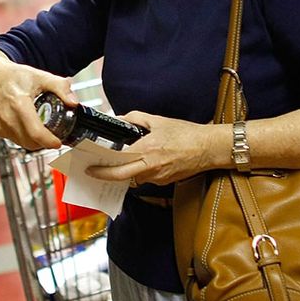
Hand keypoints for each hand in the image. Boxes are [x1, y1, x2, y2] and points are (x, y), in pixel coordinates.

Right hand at [0, 51, 76, 150]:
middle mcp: (7, 116)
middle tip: (53, 136)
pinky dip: (23, 137)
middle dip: (45, 142)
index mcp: (19, 104)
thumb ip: (60, 87)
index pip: (36, 133)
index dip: (50, 141)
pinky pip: (14, 140)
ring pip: (22, 143)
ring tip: (41, 130)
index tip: (58, 142)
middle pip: (30, 142)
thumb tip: (74, 102)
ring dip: (34, 142)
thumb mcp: (41, 76)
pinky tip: (27, 126)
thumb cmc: (15, 76)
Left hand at [86, 112, 219, 186]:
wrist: (209, 148)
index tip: (91, 165)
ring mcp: (158, 177)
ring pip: (133, 178)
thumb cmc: (187, 134)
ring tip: (115, 163)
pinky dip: (139, 172)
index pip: (118, 163)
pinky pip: (145, 178)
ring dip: (124, 172)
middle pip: (121, 177)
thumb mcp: (158, 120)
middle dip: (105, 175)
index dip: (102, 166)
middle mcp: (151, 167)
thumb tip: (119, 119)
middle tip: (93, 171)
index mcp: (148, 150)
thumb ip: (135, 118)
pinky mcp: (164, 182)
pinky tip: (139, 162)